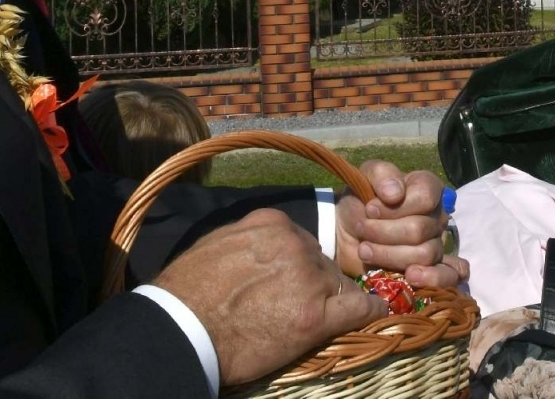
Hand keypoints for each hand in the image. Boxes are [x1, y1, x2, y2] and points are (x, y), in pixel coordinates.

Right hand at [152, 208, 387, 385]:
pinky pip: (358, 308)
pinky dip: (369, 311)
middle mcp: (295, 243)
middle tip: (292, 309)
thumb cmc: (186, 293)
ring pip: (337, 286)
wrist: (178, 331)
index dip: (300, 267)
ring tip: (309, 322)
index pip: (302, 242)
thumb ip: (249, 241)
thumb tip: (261, 250)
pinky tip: (376, 313)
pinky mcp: (314, 316)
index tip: (292, 284)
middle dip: (314, 285)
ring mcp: (307, 278)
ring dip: (330, 302)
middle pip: (322, 263)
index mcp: (271, 223)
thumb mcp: (217, 246)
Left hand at [335, 160, 468, 289]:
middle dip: (384, 232)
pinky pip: (449, 275)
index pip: (425, 198)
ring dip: (388, 254)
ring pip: (425, 254)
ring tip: (365, 250)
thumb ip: (380, 175)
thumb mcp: (364, 177)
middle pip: (419, 230)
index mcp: (427, 188)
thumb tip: (395, 194)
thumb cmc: (360, 200)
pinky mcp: (430, 269)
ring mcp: (437, 243)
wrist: (344, 230)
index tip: (370, 209)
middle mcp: (437, 216)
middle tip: (362, 230)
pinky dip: (433, 278)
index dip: (395, 207)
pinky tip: (411, 276)